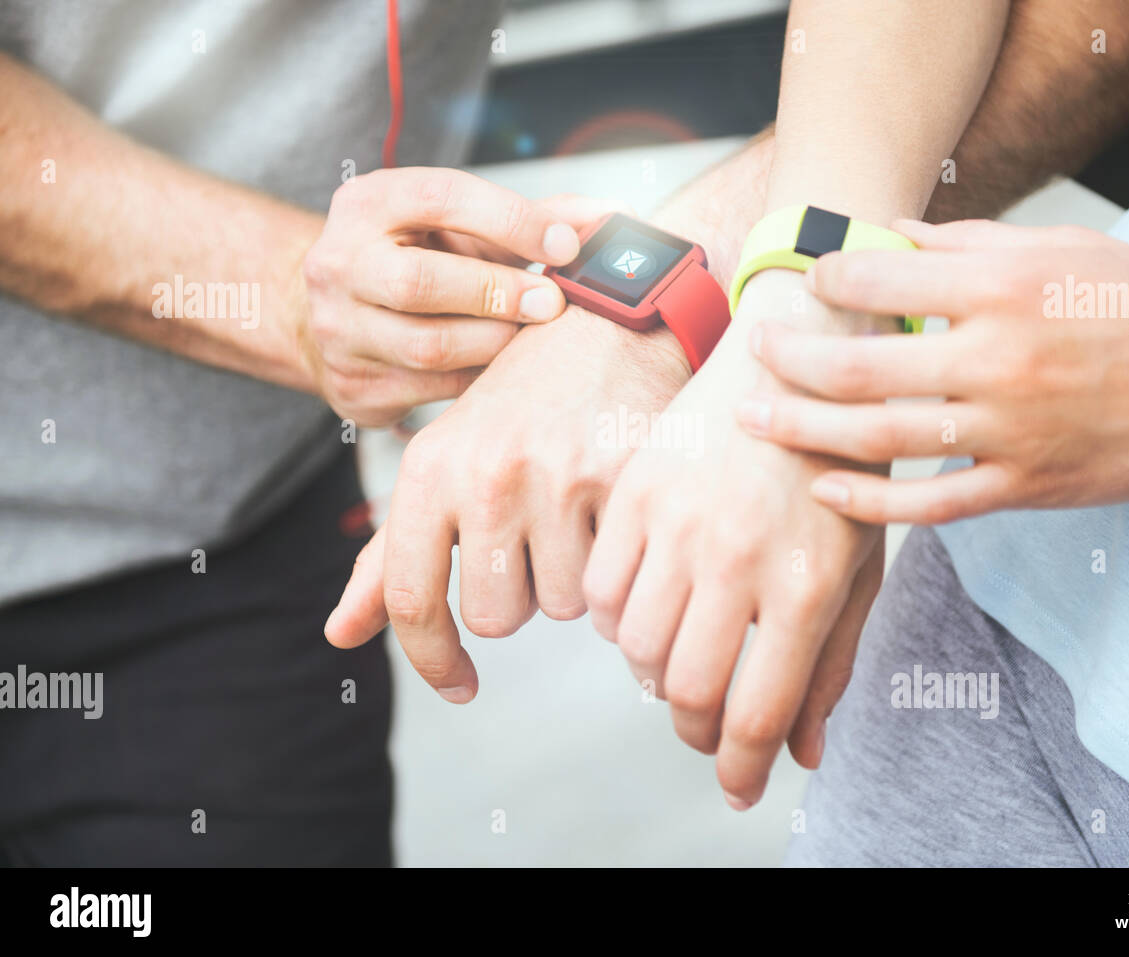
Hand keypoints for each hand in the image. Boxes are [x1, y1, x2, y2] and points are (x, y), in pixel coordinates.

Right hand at [300, 166, 618, 424]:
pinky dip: (480, 382)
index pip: (442, 198)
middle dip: (498, 294)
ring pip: (428, 347)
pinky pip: (432, 392)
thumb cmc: (417, 258)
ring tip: (532, 340)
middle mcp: (339, 264)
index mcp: (366, 204)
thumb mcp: (463, 226)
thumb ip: (532, 218)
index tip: (566, 245)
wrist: (334, 313)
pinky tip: (507, 373)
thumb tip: (609, 216)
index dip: (512, 221)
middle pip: (420, 283)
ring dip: (494, 344)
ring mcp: (338, 331)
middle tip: (552, 304)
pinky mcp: (353, 388)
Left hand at [323, 304, 690, 701]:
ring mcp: (555, 476)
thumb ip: (392, 554)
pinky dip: (614, 562)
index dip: (432, 660)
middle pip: (495, 616)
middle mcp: (485, 473)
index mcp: (428, 469)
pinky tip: (612, 509)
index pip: (412, 599)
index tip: (459, 685)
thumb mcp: (445, 462)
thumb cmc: (519, 402)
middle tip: (536, 538)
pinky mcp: (620, 479)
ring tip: (577, 513)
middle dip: (519, 595)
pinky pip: (614, 576)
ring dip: (571, 578)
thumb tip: (340, 635)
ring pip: (562, 604)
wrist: (606, 321)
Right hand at [584, 269, 884, 809]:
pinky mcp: (635, 493)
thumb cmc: (838, 471)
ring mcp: (677, 523)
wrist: (796, 363)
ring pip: (635, 649)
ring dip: (657, 675)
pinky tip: (651, 604)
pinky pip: (600, 592)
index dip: (740, 768)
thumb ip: (832, 665)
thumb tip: (803, 754)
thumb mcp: (859, 566)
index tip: (737, 786)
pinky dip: (618, 619)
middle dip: (697, 731)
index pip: (755, 713)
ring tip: (683, 658)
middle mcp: (736, 558)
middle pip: (687, 693)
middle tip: (709, 728)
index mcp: (806, 583)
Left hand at [740, 218, 1128, 521]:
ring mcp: (1010, 434)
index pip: (884, 280)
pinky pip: (930, 506)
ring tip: (752, 420)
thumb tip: (892, 236)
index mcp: (1008, 289)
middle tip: (753, 350)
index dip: (830, 277)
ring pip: (882, 438)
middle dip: (792, 357)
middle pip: (862, 366)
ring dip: (804, 430)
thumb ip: (973, 243)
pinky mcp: (1025, 488)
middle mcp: (1000, 361)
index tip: (808, 279)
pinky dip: (872, 502)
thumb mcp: (1071, 247)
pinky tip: (825, 488)